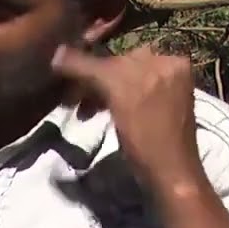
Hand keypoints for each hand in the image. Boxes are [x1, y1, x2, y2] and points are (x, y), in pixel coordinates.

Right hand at [51, 44, 204, 196]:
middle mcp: (171, 68)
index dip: (86, 66)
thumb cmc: (146, 136)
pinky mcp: (163, 107)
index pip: (117, 55)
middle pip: (119, 67)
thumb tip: (57, 53)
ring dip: (99, 93)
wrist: (169, 175)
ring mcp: (168, 88)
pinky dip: (113, 101)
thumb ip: (86, 68)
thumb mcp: (117, 93)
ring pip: (123, 82)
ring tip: (85, 112)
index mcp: (170, 58)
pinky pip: (130, 95)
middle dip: (92, 82)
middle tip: (72, 100)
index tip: (63, 81)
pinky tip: (99, 113)